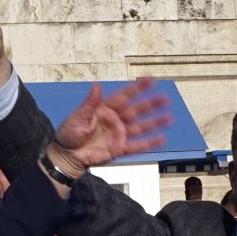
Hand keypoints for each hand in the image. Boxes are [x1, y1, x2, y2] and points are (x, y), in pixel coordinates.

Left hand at [46, 78, 172, 180]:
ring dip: (155, 122)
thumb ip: (90, 103)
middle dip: (151, 104)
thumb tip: (97, 86)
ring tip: (169, 117)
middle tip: (165, 98)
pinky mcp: (119, 148)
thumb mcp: (77, 117)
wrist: (67, 156)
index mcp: (104, 110)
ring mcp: (118, 135)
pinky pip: (137, 146)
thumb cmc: (68, 135)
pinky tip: (161, 138)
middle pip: (136, 110)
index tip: (150, 80)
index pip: (124, 96)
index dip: (137, 88)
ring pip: (141, 127)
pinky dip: (149, 143)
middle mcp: (115, 120)